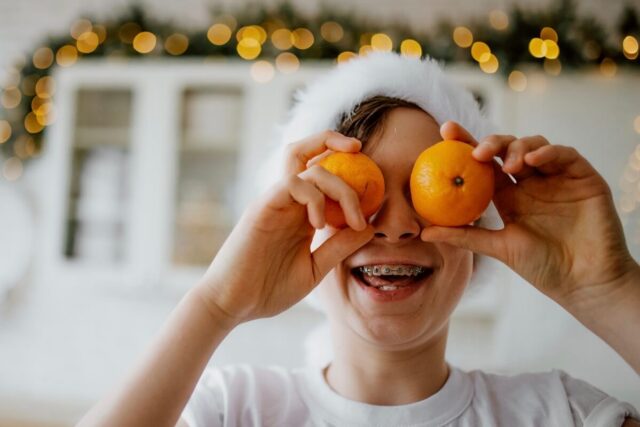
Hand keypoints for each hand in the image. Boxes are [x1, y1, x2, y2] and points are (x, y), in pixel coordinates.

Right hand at [197, 131, 374, 324]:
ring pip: (305, 165)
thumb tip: (369, 227)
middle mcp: (286, 201)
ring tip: (351, 219)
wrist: (233, 306)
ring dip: (338, 185)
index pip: (318, 171)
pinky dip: (314, 198)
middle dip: (333, 141)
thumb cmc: (268, 290)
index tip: (371, 176)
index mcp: (299, 212)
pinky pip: (291, 184)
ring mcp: (273, 202)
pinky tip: (319, 226)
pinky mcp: (262, 208)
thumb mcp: (314, 268)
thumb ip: (339, 247)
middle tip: (360, 150)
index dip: (343, 162)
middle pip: (305, 151)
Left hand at [421, 121, 638, 308]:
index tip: (445, 131)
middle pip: (507, 149)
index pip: (484, 164)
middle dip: (490, 142)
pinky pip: (564, 154)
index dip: (465, 143)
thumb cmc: (542, 268)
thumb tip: (424, 232)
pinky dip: (548, 152)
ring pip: (533, 145)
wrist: (585, 283)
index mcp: (508, 196)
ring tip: (510, 166)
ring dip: (518, 148)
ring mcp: (556, 178)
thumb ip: (464, 236)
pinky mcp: (582, 177)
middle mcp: (530, 183)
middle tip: (479, 152)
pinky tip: (533, 161)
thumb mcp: (498, 248)